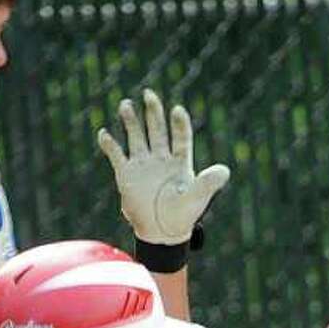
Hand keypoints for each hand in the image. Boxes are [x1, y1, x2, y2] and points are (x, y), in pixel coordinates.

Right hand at [97, 88, 229, 244]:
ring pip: (136, 136)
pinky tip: (104, 134)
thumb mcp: (197, 198)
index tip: (177, 110)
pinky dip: (109, 145)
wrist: (160, 233)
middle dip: (153, 113)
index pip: (181, 137)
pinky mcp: (126, 175)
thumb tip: (225, 171)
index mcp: (180, 162)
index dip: (179, 124)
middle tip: (149, 94)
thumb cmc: (182, 216)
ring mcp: (143, 164)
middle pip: (157, 130)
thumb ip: (208, 183)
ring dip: (131, 121)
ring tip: (126, 105)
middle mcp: (161, 158)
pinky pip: (116, 155)